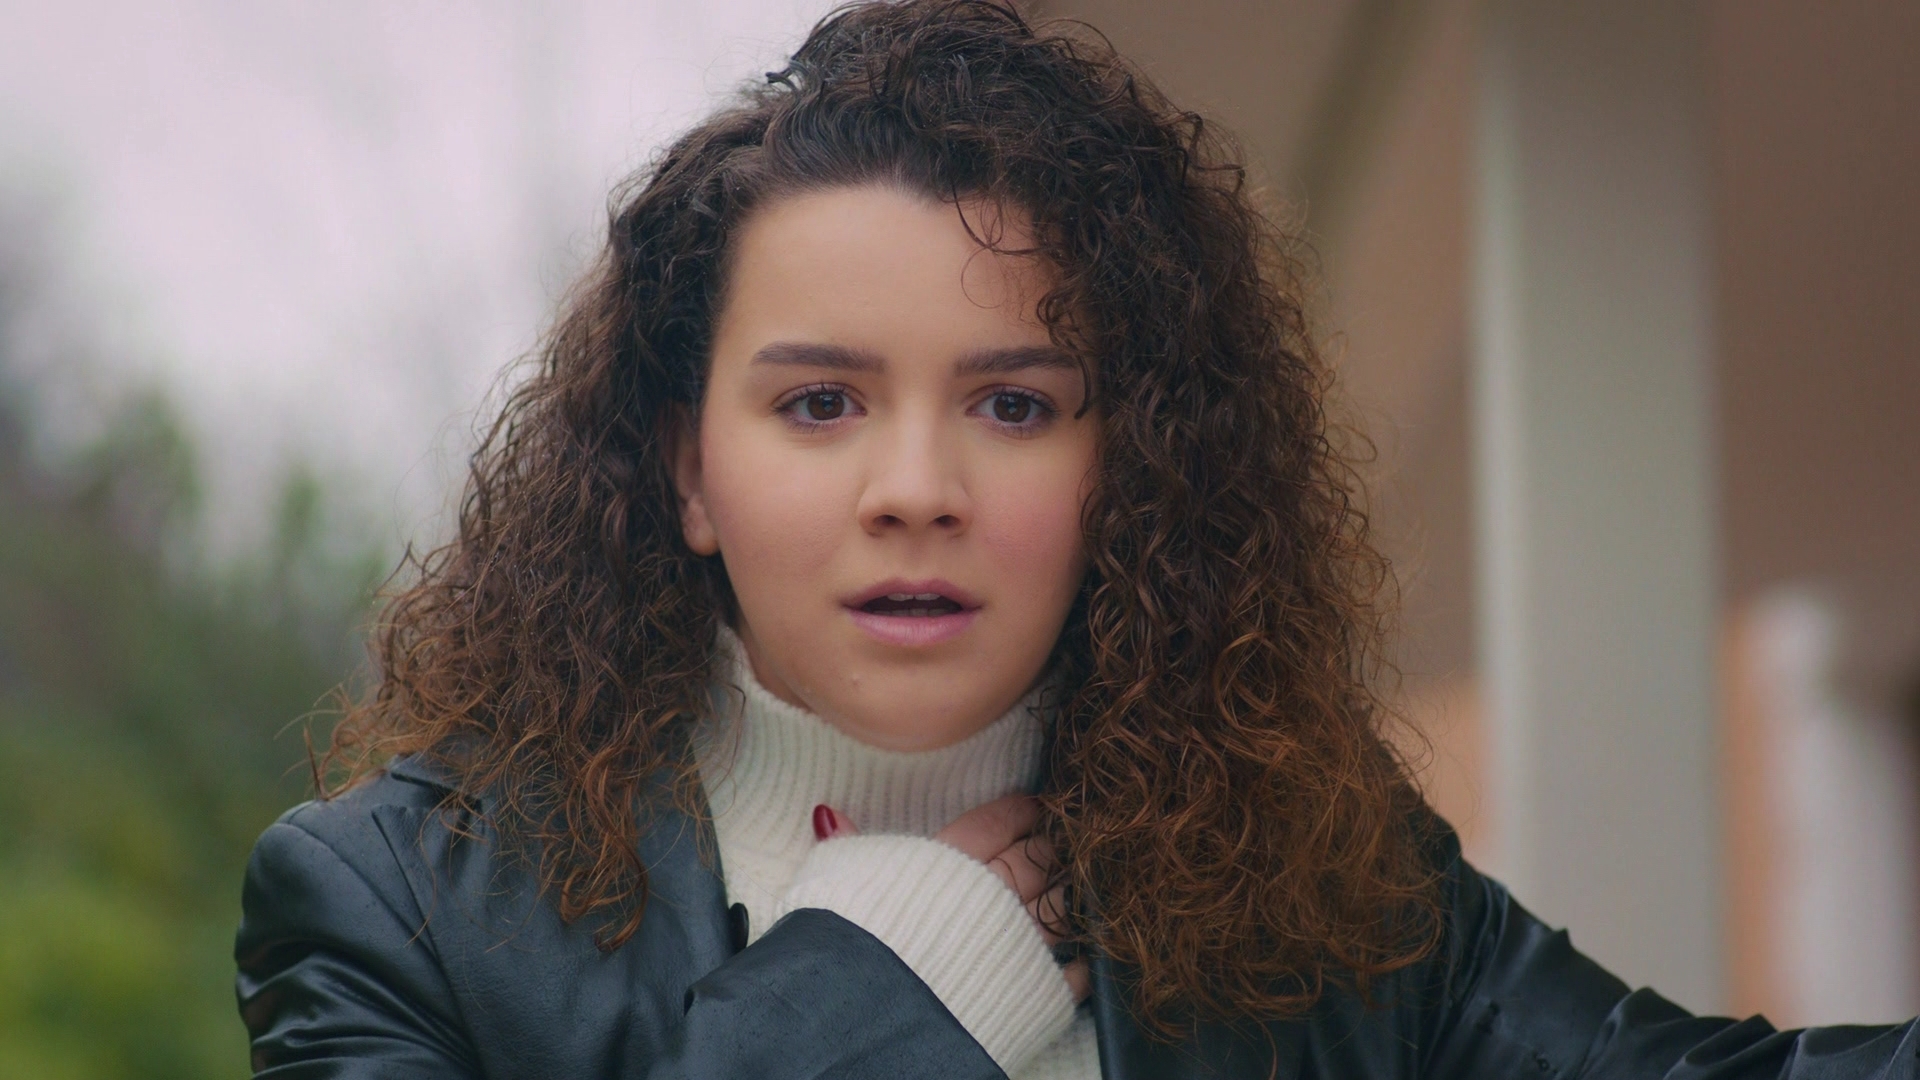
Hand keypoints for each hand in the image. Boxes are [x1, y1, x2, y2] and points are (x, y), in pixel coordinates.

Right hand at [813, 797, 1089, 1001]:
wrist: (877, 1010)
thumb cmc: (852, 939)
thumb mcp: (839, 879)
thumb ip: (847, 845)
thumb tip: (829, 814)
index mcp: (952, 860)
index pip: (998, 821)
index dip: (1019, 810)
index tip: (1032, 805)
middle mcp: (995, 894)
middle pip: (1037, 856)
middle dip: (1050, 845)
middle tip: (1059, 838)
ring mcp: (1022, 941)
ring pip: (1062, 902)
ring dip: (1069, 892)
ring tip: (1072, 885)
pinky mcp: (1038, 989)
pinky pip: (1075, 969)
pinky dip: (1082, 960)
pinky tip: (1085, 954)